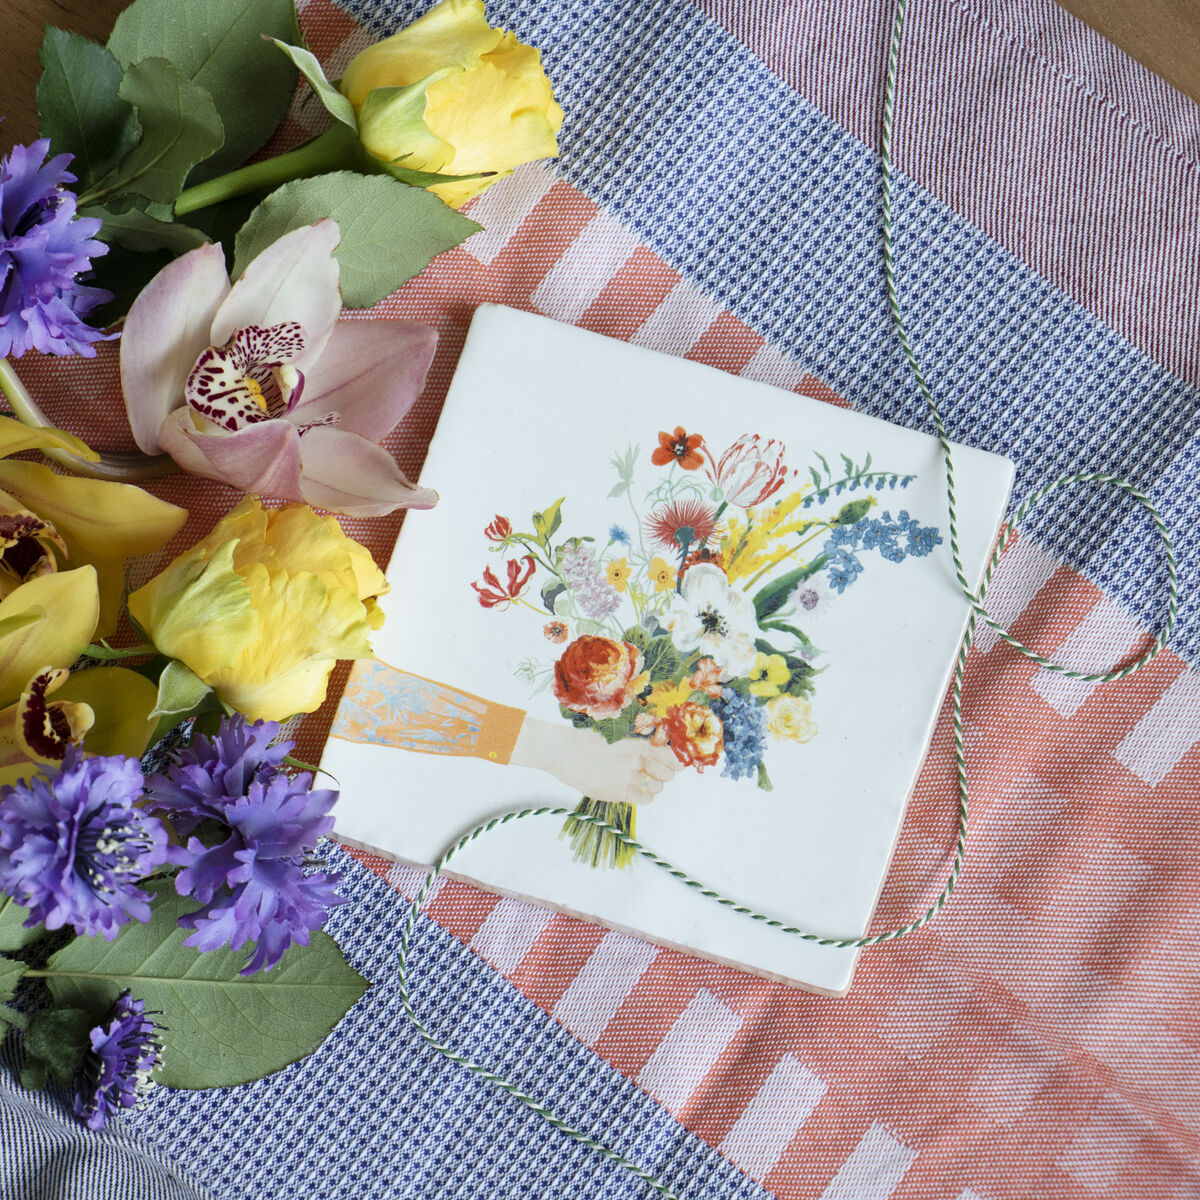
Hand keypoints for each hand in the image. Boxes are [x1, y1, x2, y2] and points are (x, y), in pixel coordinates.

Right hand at [510, 717, 682, 805]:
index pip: (673, 757)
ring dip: (653, 785)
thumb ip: (641, 744)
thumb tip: (663, 753)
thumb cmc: (590, 742)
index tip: (676, 764)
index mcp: (638, 743)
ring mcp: (628, 778)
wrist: (565, 752)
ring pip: (658, 788)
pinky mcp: (618, 793)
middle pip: (668, 775)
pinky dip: (644, 795)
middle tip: (655, 772)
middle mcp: (636, 761)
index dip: (677, 762)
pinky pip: (645, 799)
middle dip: (664, 774)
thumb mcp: (619, 735)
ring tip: (640, 779)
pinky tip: (634, 788)